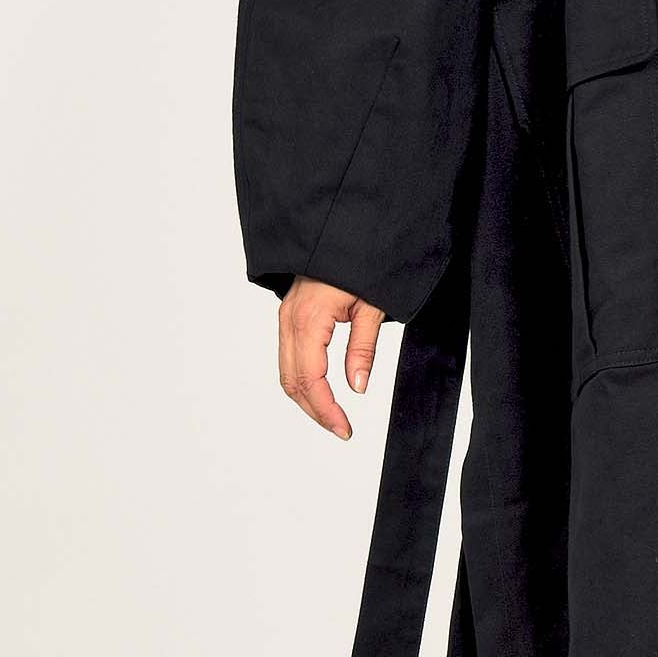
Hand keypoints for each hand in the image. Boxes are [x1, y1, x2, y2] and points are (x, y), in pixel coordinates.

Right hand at [278, 276, 386, 439]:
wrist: (341, 227)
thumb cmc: (361, 261)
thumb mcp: (372, 307)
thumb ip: (363, 349)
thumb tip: (357, 388)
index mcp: (309, 320)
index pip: (311, 379)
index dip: (326, 409)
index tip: (344, 428)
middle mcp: (290, 321)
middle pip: (292, 381)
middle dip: (315, 410)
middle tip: (341, 429)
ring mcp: (286, 318)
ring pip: (286, 372)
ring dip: (306, 398)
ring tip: (332, 416)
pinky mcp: (289, 316)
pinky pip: (287, 357)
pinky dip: (301, 379)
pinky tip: (320, 390)